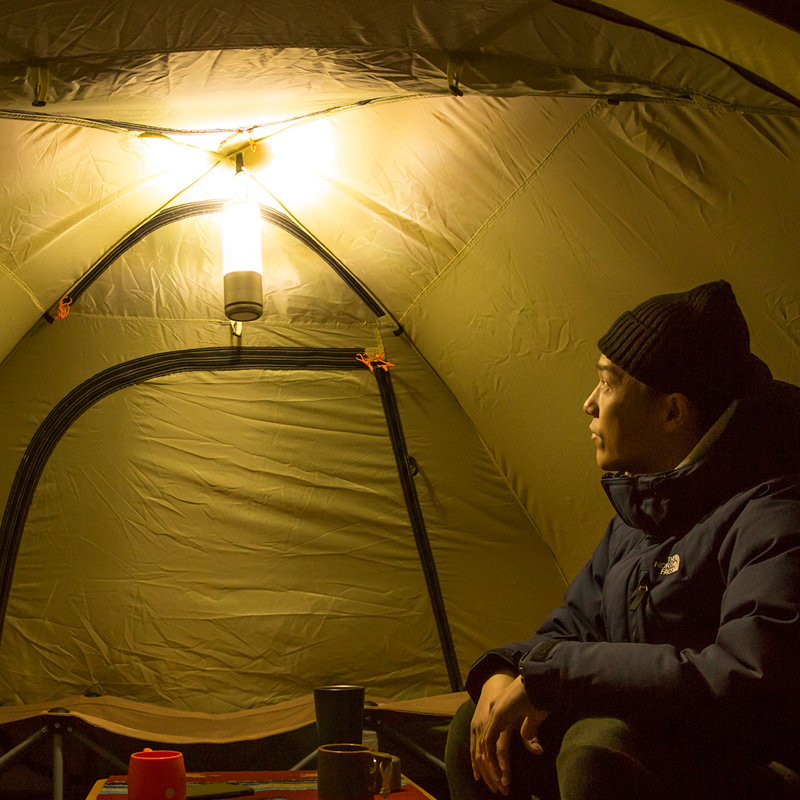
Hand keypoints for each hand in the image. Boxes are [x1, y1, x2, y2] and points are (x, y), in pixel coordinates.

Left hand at [471, 674, 548, 793]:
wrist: (542, 677)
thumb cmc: (540, 694)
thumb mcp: (535, 716)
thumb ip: (529, 729)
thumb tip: (531, 745)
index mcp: (500, 711)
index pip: (489, 739)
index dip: (490, 759)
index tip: (496, 777)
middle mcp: (493, 712)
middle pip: (484, 746)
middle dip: (489, 769)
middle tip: (495, 787)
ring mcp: (493, 713)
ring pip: (485, 748)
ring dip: (492, 769)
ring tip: (500, 786)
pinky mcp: (498, 716)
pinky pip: (490, 744)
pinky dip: (495, 761)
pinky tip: (501, 774)